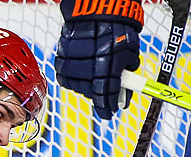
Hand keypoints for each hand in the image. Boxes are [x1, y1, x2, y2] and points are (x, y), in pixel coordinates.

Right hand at [55, 0, 143, 119]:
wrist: (96, 7)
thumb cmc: (116, 25)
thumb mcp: (130, 51)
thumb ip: (127, 72)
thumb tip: (125, 88)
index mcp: (107, 66)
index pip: (106, 96)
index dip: (108, 107)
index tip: (110, 112)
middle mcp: (88, 66)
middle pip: (91, 93)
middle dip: (99, 95)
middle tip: (105, 93)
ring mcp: (72, 63)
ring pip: (77, 86)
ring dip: (86, 86)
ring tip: (93, 75)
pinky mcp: (60, 57)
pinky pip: (65, 76)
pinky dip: (74, 77)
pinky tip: (81, 70)